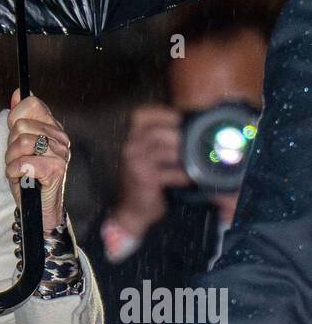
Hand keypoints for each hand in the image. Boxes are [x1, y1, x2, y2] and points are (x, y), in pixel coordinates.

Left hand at [6, 90, 70, 232]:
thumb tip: (18, 93)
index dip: (15, 117)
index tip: (15, 134)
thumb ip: (20, 118)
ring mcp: (60, 154)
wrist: (39, 209)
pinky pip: (23, 162)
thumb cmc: (29, 178)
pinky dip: (14, 172)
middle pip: (20, 125)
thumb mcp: (20, 145)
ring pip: (20, 142)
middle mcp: (60, 139)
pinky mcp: (56, 170)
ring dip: (12, 160)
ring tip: (20, 170)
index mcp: (53, 129)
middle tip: (18, 159)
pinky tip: (23, 178)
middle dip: (11, 145)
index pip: (31, 104)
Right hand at [114, 104, 190, 240]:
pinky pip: (171, 173)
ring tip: (195, 162)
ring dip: (184, 158)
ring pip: (167, 152)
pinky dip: (183, 176)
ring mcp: (135, 163)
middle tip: (194, 145)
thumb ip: (160, 141)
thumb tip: (189, 126)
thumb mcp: (146, 156)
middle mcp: (129, 147)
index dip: (161, 113)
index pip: (140, 115)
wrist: (133, 210)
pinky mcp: (145, 178)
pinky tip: (188, 179)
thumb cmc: (145, 180)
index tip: (179, 119)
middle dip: (179, 138)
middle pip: (158, 132)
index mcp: (129, 138)